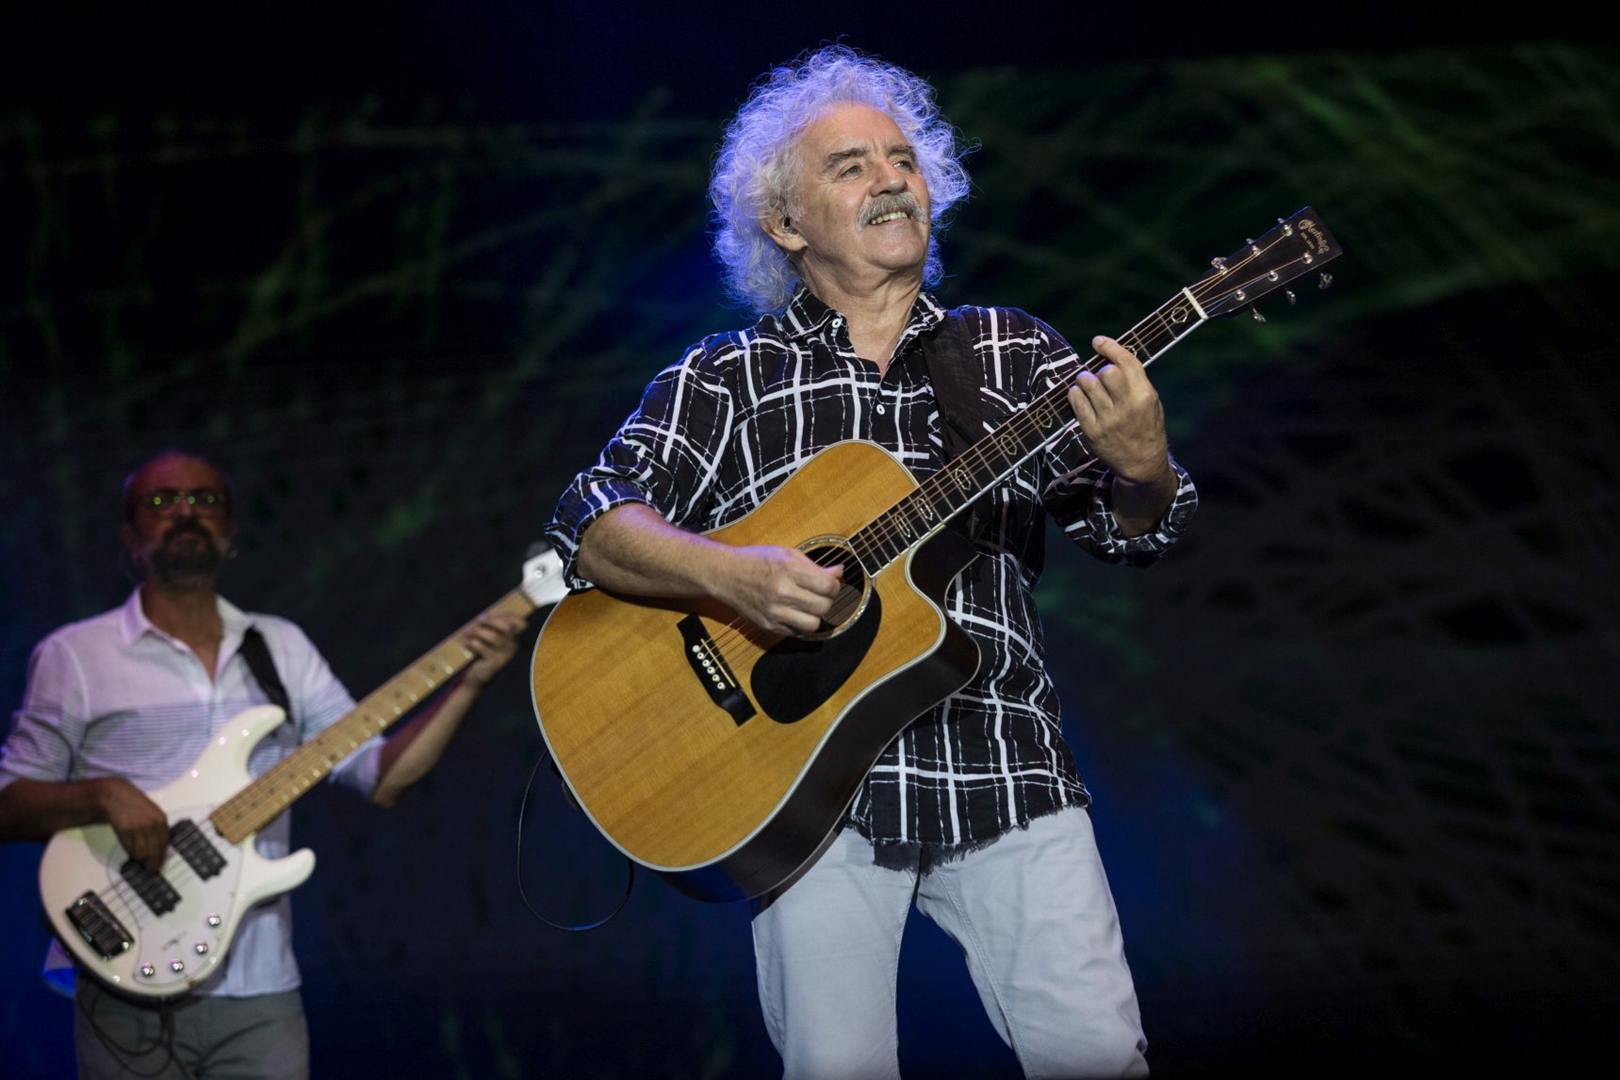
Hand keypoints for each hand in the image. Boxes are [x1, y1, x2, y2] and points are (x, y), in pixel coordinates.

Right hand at [97, 778, 168, 871]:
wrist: (117, 797)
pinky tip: (130, 850)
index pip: (164, 844)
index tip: (159, 865)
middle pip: (154, 851)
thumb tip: (159, 851)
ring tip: (139, 859)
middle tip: (150, 869)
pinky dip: (130, 852)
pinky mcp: (126, 831)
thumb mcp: (153, 815)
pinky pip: (130, 848)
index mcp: (162, 820)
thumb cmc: (136, 807)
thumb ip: (157, 830)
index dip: (162, 857)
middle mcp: (153, 824)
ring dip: (140, 858)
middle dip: (152, 862)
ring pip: (142, 852)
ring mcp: (139, 828)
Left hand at [461, 611, 529, 688]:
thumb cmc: (481, 655)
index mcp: (512, 639)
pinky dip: (472, 642)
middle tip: (478, 620)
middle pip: (507, 627)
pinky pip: (482, 647)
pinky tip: (466, 643)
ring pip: (494, 637)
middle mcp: (511, 647)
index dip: (508, 615)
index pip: (520, 623)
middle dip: (491, 620)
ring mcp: (503, 656)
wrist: (476, 678)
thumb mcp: (488, 640)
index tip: (492, 613)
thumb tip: (483, 616)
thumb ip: (489, 628)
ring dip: (478, 631)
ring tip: (468, 633)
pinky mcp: (493, 663)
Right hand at [710, 545, 843, 636]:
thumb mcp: (787, 554)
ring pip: (813, 625)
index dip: (835, 585)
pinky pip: (796, 632)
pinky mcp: (768, 625)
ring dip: (815, 615)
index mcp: (788, 569)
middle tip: (821, 594)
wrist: (726, 575)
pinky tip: (795, 612)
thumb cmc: (757, 560)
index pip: (828, 586)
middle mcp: (782, 592)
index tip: (830, 582)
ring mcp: (774, 612)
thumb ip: (814, 566)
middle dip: (827, 600)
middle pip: (823, 607)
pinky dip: (800, 624)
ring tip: (809, 606)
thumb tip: (840, 573)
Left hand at [1066, 336, 1172, 485]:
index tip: (1098, 341)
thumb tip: (1111, 356)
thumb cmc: (1146, 427)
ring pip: (1087, 383)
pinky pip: (1076, 402)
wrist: (1142, 463)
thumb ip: (1135, 381)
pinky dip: (1075, 393)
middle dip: (1100, 369)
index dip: (1110, 347)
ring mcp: (1108, 420)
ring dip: (1084, 379)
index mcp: (1145, 396)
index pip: (1126, 363)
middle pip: (1105, 372)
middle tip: (1099, 375)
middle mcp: (1127, 407)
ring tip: (1087, 383)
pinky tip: (1080, 395)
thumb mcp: (1152, 402)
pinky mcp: (1091, 431)